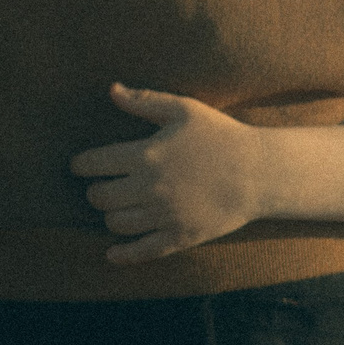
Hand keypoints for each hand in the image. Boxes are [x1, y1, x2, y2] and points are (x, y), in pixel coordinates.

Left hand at [69, 84, 271, 264]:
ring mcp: (163, 215)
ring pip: (115, 223)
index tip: (81, 165)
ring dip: (112, 215)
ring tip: (120, 207)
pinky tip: (112, 253)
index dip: (81, 164)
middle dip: (96, 191)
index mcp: (145, 155)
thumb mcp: (186, 110)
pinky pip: (141, 251)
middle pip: (99, 197)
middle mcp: (149, 188)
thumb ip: (145, 100)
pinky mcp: (179, 236)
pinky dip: (122, 255)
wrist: (262, 171)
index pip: (93, 164)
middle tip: (104, 186)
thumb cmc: (223, 136)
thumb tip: (111, 89)